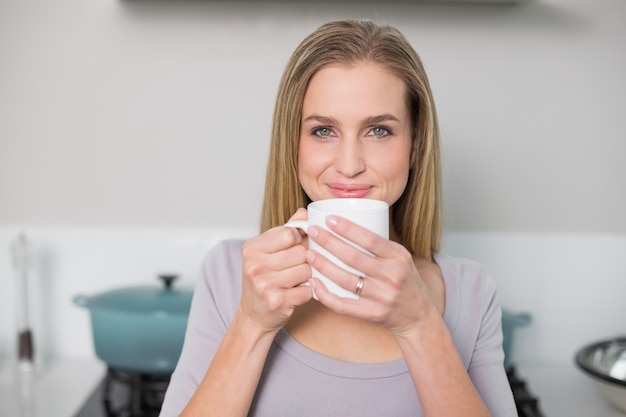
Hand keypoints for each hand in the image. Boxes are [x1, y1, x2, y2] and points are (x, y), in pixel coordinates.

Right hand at [239, 208, 312, 334]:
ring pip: (307, 270)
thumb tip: (304, 212)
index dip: (298, 240)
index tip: (294, 247)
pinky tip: (295, 294)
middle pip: (300, 252)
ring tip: (294, 281)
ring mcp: (265, 284)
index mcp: (252, 248)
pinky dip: (306, 292)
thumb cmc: (263, 280)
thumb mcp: (267, 252)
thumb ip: (286, 231)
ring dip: (306, 277)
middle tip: (294, 268)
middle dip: (303, 260)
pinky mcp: (278, 301)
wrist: (253, 315)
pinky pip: (308, 290)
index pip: (289, 233)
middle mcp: (255, 265)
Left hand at [304, 215, 434, 337]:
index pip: (370, 239)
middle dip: (329, 242)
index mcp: (398, 258)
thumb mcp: (400, 257)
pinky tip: (314, 282)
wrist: (418, 315)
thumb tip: (346, 224)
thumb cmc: (404, 280)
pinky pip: (342, 304)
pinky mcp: (372, 314)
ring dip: (323, 265)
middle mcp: (391, 276)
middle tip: (312, 232)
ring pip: (344, 279)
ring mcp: (381, 297)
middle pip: (353, 257)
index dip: (347, 228)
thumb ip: (379, 245)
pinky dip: (325, 294)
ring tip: (309, 253)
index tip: (329, 219)